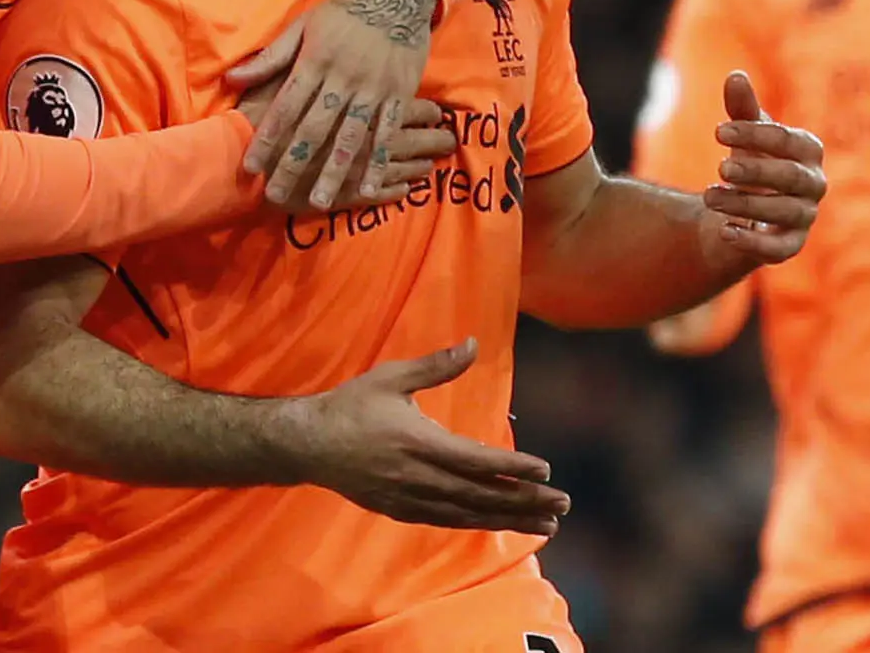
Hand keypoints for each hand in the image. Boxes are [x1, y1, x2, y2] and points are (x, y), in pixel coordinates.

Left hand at [232, 0, 454, 212]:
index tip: (251, 166)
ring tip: (320, 201)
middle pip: (314, 128)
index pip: (285, 106)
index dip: (267, 137)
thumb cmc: (342, 12)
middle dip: (294, 164)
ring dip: (334, 171)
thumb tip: (232, 78)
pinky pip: (387, 132)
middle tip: (277, 195)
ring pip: (350, 136)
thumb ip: (271, 58)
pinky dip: (377, 161)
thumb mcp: (302, 26)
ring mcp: (372, 88)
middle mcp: (342, 78)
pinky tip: (367, 187)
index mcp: (314, 61)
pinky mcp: (398, 93)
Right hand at [281, 340, 571, 533]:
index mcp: (419, 443)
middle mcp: (418, 477)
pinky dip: (478, 524)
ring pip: (468, 514)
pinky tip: (500, 525)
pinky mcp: (400, 511)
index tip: (546, 470)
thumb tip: (473, 344)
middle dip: (524, 501)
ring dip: (509, 519)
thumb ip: (436, 366)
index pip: (477, 460)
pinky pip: (447, 521)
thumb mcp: (392, 377)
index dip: (513, 467)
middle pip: (480, 494)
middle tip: (562, 504)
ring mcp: (409, 499)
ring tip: (546, 525)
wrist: (307, 445)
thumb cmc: (351, 406)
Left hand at [703, 73, 825, 265]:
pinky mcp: (792, 245)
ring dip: (745, 204)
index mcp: (808, 150)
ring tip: (709, 197)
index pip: (788, 140)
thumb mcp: (745, 135)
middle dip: (756, 172)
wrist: (744, 208)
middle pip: (791, 177)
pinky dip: (752, 241)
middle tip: (720, 169)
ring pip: (783, 211)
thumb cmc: (752, 160)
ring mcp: (805, 216)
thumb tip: (735, 76)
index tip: (718, 132)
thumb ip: (742, 108)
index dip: (755, 134)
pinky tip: (724, 231)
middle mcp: (814, 183)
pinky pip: (780, 248)